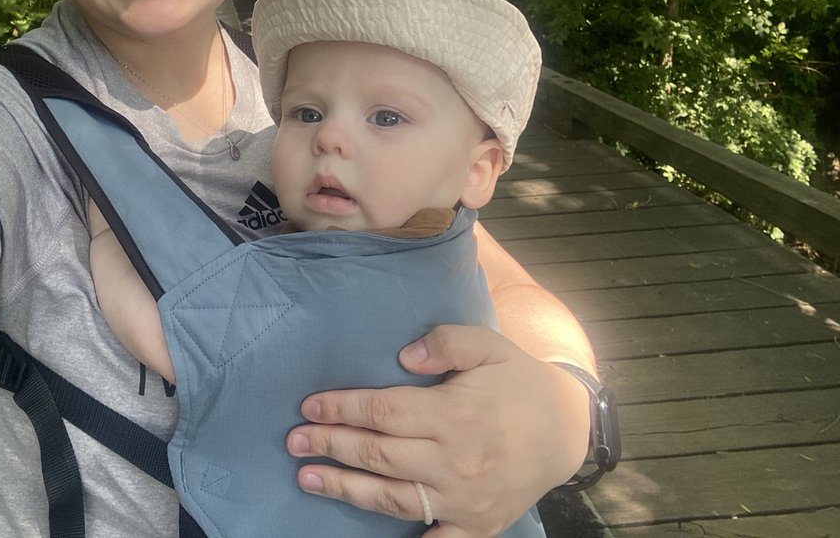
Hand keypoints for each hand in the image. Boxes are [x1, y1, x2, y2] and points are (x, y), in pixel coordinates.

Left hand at [285, 325, 589, 536]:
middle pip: (378, 454)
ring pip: (391, 497)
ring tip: (307, 478)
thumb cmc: (518, 382)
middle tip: (294, 441)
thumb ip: (446, 342)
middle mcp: (455, 460)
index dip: (342, 407)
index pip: (383, 411)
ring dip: (345, 488)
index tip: (309, 406)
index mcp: (454, 414)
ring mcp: (463, 499)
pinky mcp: (476, 525)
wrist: (566, 431)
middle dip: (331, 446)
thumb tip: (403, 355)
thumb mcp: (489, 345)